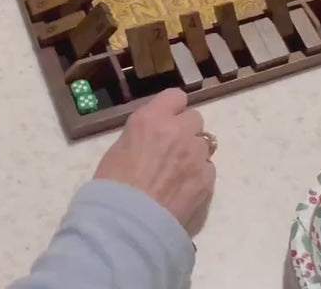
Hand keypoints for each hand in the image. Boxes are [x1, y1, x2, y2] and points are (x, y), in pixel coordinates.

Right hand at [94, 89, 215, 234]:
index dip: (172, 109)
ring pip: (204, 143)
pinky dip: (198, 175)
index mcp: (151, 119)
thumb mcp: (120, 148)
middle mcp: (178, 130)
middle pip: (195, 118)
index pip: (176, 96)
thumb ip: (143, 134)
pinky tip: (183, 188)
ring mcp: (196, 154)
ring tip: (178, 173)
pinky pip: (208, 167)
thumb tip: (153, 136)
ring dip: (193, 153)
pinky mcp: (206, 178)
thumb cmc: (112, 186)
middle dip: (185, 130)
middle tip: (172, 150)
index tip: (166, 120)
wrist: (127, 223)